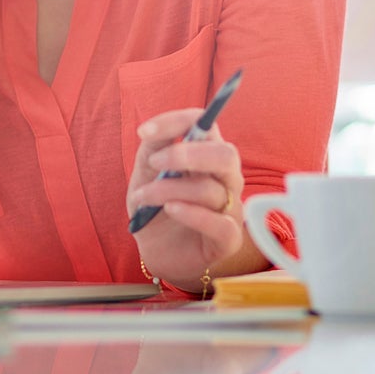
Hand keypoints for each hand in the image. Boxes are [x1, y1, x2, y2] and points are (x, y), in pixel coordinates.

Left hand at [126, 107, 248, 289]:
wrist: (158, 251)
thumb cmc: (156, 207)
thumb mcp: (146, 174)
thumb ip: (152, 148)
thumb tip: (151, 130)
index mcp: (208, 155)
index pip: (205, 125)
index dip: (177, 122)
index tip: (144, 132)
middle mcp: (226, 178)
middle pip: (225, 154)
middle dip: (187, 154)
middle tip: (154, 163)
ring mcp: (230, 208)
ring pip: (211, 190)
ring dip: (167, 190)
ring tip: (144, 198)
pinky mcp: (228, 238)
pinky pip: (220, 224)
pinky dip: (193, 214)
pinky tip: (171, 210)